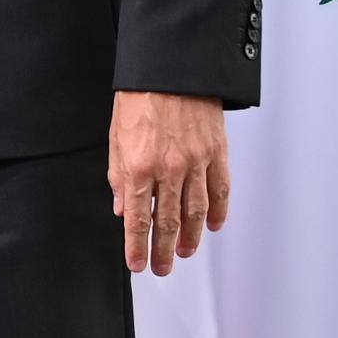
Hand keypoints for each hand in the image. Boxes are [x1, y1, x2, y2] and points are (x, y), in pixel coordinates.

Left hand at [110, 91, 229, 275]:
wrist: (172, 69)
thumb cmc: (141, 98)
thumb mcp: (116, 138)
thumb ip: (119, 177)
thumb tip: (123, 208)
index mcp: (140, 167)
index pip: (139, 220)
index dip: (137, 247)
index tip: (137, 264)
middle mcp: (169, 170)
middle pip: (169, 223)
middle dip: (163, 251)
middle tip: (162, 268)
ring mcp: (197, 163)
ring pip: (197, 213)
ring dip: (192, 238)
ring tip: (185, 252)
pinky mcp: (217, 153)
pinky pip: (220, 191)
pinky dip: (219, 212)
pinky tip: (214, 226)